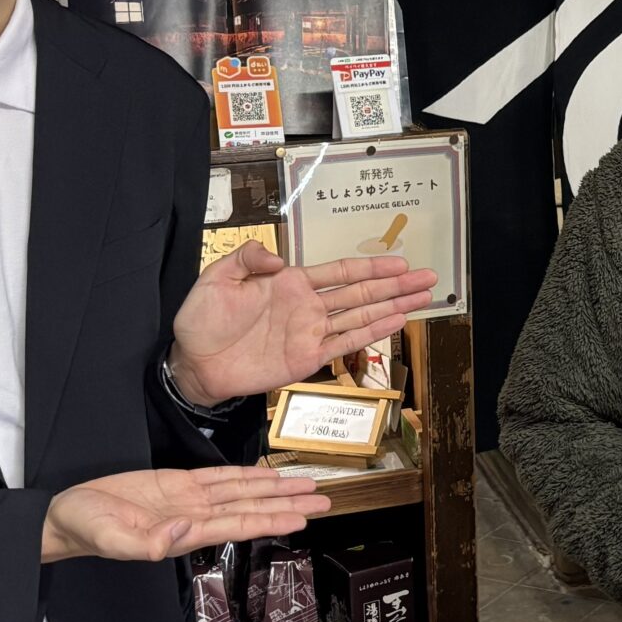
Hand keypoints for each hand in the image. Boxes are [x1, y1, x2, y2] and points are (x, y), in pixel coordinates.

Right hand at [41, 465, 334, 564]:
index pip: (239, 524)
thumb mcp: (113, 539)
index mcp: (186, 532)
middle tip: (324, 499)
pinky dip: (244, 475)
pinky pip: (219, 477)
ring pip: (241, 491)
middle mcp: (196, 517)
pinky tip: (264, 475)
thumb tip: (184, 532)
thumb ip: (147, 544)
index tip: (303, 517)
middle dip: (288, 504)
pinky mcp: (177, 483)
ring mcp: (189, 499)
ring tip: (306, 485)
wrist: (69, 516)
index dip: (271, 519)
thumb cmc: (88, 531)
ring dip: (274, 489)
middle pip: (251, 507)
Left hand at [169, 244, 437, 406]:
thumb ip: (248, 259)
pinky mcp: (307, 359)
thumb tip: (280, 257)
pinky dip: (371, 335)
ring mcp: (310, 333)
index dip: (372, 267)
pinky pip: (345, 344)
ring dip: (392, 307)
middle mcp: (307, 307)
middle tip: (428, 278)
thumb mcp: (217, 278)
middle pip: (361, 293)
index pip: (341, 272)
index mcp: (290, 283)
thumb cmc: (202, 320)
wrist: (193, 364)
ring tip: (422, 299)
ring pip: (361, 317)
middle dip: (396, 285)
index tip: (401, 262)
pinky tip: (394, 324)